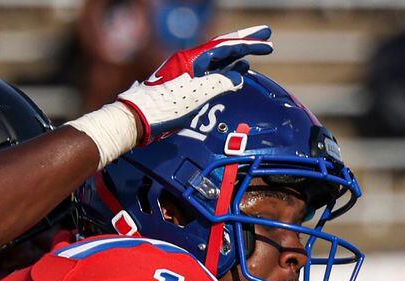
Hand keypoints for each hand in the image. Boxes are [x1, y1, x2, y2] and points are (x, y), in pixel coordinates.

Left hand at [118, 25, 274, 140]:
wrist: (139, 119)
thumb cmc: (164, 106)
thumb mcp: (197, 94)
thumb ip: (221, 84)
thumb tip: (238, 77)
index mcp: (192, 59)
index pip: (225, 46)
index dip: (247, 42)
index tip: (266, 39)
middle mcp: (190, 62)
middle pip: (222, 48)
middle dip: (244, 44)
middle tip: (265, 38)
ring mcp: (186, 73)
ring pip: (217, 60)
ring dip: (236, 57)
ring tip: (252, 56)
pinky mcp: (184, 85)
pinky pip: (211, 73)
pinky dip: (225, 71)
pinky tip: (233, 75)